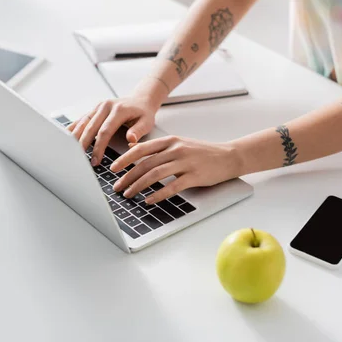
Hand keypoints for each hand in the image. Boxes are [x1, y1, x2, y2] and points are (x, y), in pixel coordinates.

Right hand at [67, 95, 159, 165]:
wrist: (139, 100)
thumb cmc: (143, 113)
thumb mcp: (147, 122)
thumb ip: (139, 131)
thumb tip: (130, 139)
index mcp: (118, 110)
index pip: (105, 131)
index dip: (99, 147)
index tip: (96, 161)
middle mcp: (105, 106)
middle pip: (90, 127)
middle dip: (83, 145)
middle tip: (79, 160)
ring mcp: (98, 107)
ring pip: (83, 123)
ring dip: (75, 137)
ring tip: (68, 151)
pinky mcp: (93, 110)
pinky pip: (81, 120)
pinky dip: (73, 128)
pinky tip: (65, 137)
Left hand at [110, 136, 241, 203]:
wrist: (228, 156)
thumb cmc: (202, 152)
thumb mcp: (179, 143)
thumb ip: (158, 147)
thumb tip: (133, 148)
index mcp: (170, 140)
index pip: (141, 149)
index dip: (125, 159)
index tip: (113, 168)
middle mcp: (176, 149)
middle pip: (145, 164)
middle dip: (128, 177)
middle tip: (117, 187)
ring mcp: (185, 162)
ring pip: (155, 174)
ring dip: (138, 186)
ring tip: (128, 195)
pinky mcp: (194, 176)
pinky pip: (172, 186)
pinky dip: (158, 194)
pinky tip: (149, 200)